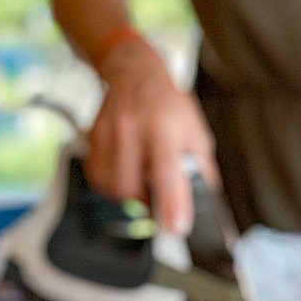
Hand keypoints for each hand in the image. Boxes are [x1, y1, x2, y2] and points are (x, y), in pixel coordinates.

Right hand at [86, 38, 219, 233]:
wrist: (134, 71)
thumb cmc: (169, 105)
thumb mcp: (196, 134)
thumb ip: (200, 170)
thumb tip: (208, 204)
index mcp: (164, 128)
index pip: (167, 173)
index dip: (173, 204)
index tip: (177, 229)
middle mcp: (133, 129)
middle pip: (130, 187)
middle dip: (144, 206)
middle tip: (157, 206)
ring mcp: (109, 132)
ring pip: (109, 186)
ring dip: (126, 198)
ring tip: (141, 187)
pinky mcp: (92, 137)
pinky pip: (96, 176)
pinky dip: (110, 186)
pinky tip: (124, 175)